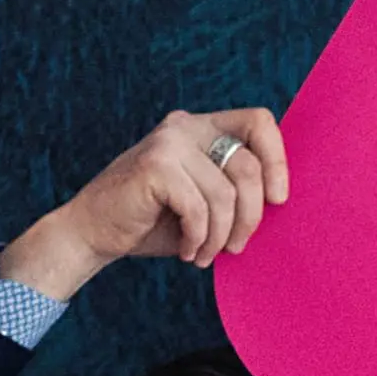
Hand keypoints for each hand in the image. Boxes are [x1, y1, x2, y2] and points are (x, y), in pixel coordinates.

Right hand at [8, 105, 290, 293]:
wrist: (94, 231)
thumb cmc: (155, 222)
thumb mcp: (205, 202)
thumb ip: (235, 190)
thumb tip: (282, 201)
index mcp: (203, 127)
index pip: (259, 121)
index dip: (278, 160)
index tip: (278, 200)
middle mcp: (186, 126)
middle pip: (249, 166)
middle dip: (250, 218)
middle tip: (235, 248)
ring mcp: (168, 143)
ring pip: (225, 194)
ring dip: (220, 237)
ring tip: (204, 254)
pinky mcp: (154, 167)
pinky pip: (199, 208)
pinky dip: (198, 239)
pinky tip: (186, 250)